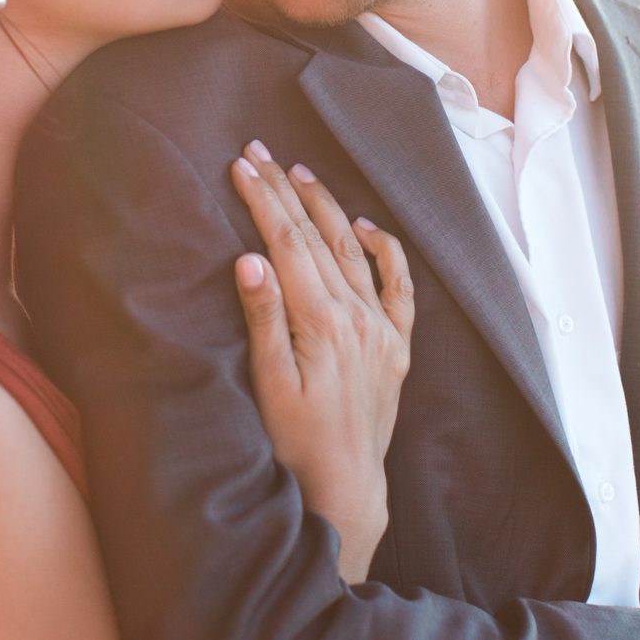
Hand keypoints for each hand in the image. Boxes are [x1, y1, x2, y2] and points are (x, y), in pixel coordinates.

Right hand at [230, 142, 413, 580]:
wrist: (345, 488)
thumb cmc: (295, 442)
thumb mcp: (269, 385)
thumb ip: (264, 319)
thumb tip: (250, 260)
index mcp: (322, 323)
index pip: (288, 243)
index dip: (263, 200)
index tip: (240, 165)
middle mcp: (358, 318)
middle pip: (318, 237)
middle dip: (286, 190)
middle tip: (259, 152)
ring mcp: (382, 330)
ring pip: (353, 251)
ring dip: (327, 207)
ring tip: (300, 172)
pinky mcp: (397, 347)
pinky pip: (399, 286)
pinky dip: (385, 250)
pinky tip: (366, 226)